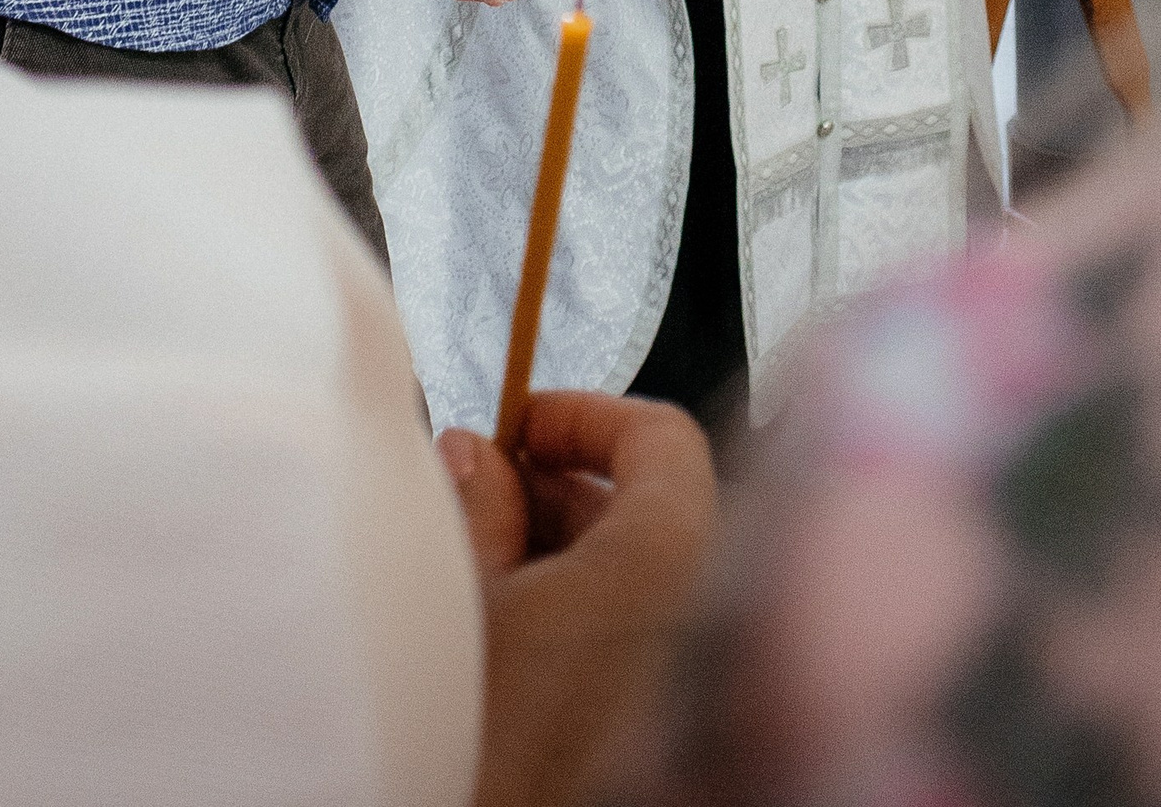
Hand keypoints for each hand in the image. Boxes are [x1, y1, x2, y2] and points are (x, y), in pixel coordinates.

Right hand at [438, 393, 716, 806]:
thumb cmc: (481, 743)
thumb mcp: (456, 601)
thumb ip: (478, 507)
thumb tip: (481, 458)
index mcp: (665, 564)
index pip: (663, 437)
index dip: (587, 417)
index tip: (525, 429)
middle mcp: (704, 619)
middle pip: (656, 512)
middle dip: (565, 494)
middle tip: (483, 501)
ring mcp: (694, 685)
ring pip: (649, 587)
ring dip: (574, 563)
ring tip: (486, 578)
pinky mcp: (668, 734)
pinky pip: (645, 651)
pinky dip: (591, 631)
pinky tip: (514, 647)